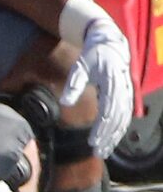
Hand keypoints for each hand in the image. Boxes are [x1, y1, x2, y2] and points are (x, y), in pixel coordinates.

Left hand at [61, 0, 133, 159]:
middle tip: (98, 152)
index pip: (108, 112)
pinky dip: (118, 127)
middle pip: (117, 118)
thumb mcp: (80, 66)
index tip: (93, 142)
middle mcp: (122, 89)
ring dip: (114, 135)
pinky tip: (111, 138)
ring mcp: (126, 91)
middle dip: (108, 136)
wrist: (108, 40)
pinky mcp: (124, 93)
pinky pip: (124, 114)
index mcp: (113, 83)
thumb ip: (74, 85)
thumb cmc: (92, 54)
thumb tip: (64, 103)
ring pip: (123, 118)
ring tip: (104, 150)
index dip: (101, 129)